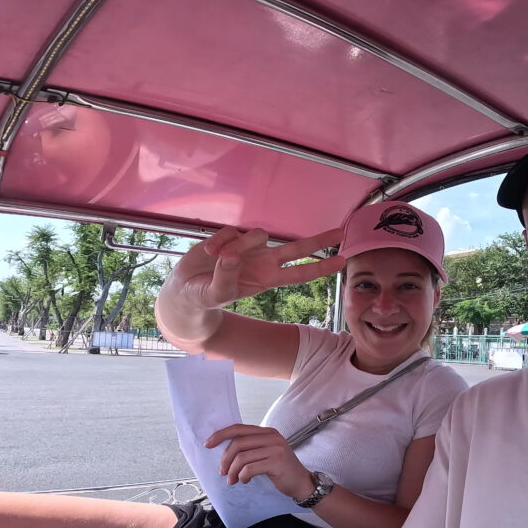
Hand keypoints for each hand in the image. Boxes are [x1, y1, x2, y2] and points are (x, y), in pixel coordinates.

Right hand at [165, 226, 345, 311]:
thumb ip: (225, 279)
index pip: (299, 273)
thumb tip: (233, 257)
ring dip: (238, 245)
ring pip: (257, 235)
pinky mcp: (232, 237)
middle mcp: (263, 261)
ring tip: (216, 260)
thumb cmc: (205, 295)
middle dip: (318, 240)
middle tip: (340, 231)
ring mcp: (249, 248)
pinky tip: (207, 253)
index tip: (342, 261)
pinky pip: (232, 231)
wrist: (185, 288)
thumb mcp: (215, 294)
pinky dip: (218, 241)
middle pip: (296, 248)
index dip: (320, 267)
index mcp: (266, 279)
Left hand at [205, 423, 314, 498]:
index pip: (239, 429)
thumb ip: (250, 448)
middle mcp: (272, 437)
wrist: (302, 483)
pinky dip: (243, 476)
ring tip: (233, 480)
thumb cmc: (281, 470)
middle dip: (225, 459)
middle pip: (238, 443)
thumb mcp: (266, 454)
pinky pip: (250, 468)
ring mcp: (276, 448)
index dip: (221, 435)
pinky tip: (245, 481)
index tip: (208, 444)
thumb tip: (224, 452)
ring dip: (233, 471)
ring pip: (242, 457)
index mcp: (267, 432)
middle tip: (222, 472)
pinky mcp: (277, 462)